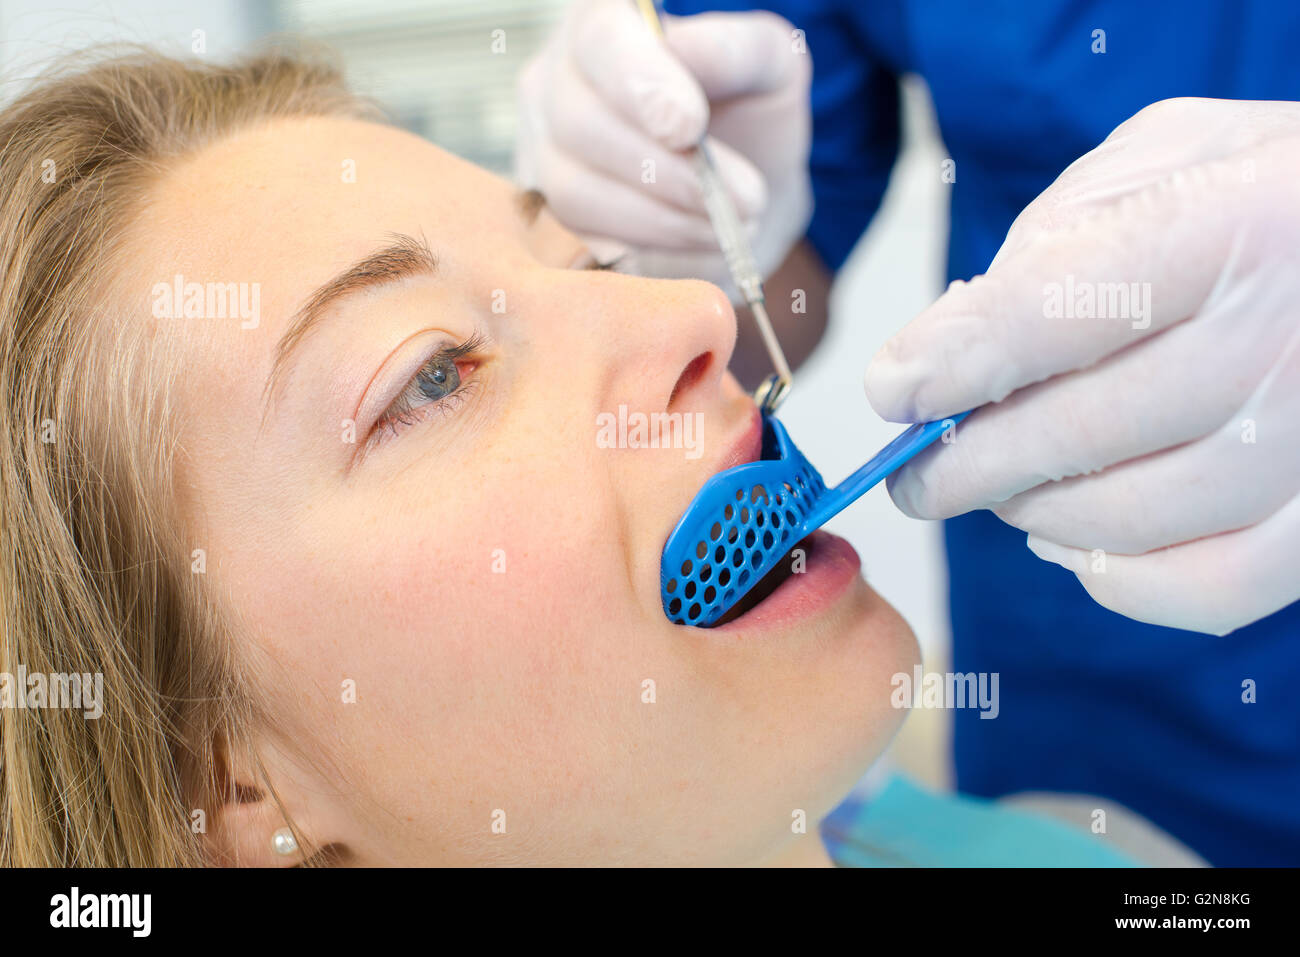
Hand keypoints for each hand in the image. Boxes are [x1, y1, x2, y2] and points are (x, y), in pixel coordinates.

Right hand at [515, 0, 812, 300]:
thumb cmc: (748, 114)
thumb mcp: (767, 68)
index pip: (600, 40)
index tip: (690, 128)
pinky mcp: (552, 220)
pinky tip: (701, 243)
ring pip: (576, 192)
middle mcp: (555, 83)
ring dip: (663, 219)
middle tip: (745, 197)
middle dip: (666, 170)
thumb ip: (734, 50)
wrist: (740, 191)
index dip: (640, 84)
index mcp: (605, 25)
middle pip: (579, 123)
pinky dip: (651, 251)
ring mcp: (543, 155)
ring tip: (730, 225)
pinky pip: (583, 244)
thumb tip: (683, 49)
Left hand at [864, 97, 1299, 635]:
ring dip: (1029, 514)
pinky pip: (1209, 589)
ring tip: (995, 490)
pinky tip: (1068, 541)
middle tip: (914, 473)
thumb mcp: (1164, 159)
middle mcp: (1290, 337)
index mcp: (1239, 221)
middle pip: (1078, 432)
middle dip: (963, 464)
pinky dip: (1117, 580)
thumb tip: (950, 353)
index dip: (956, 361)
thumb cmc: (1267, 195)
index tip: (894, 391)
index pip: (1061, 307)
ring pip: (1128, 518)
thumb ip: (1055, 241)